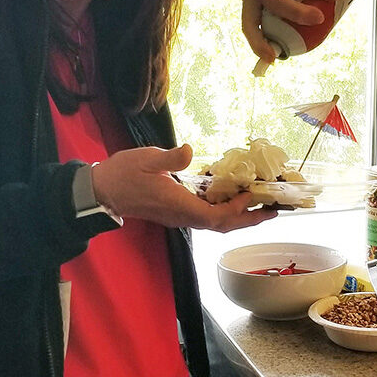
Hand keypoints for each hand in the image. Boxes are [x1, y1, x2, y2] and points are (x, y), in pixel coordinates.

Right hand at [91, 144, 277, 232]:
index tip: (254, 195)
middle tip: (274, 210)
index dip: (238, 209)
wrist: (102, 190)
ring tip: (259, 204)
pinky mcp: (174, 212)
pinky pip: (205, 216)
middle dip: (249, 220)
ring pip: (214, 223)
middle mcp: (181, 215)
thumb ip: (170, 159)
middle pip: (222, 225)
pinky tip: (230, 195)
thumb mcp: (146, 159)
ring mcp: (178, 216)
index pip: (216, 216)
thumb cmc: (123, 174)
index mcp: (177, 205)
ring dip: (239, 216)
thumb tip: (189, 152)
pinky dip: (223, 209)